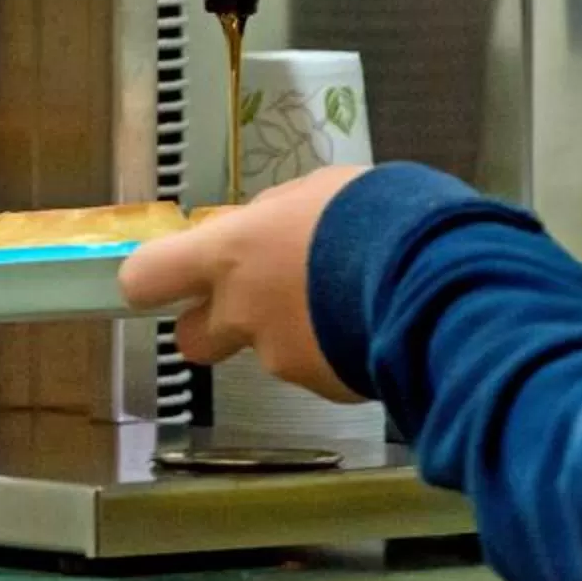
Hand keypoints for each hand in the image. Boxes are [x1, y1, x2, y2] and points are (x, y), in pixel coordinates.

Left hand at [119, 168, 367, 402]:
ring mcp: (280, 357)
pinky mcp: (323, 388)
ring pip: (267, 352)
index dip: (153, 281)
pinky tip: (373, 324)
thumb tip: (262, 228)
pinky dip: (336, 352)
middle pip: (193, 339)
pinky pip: (318, 368)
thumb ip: (275, 217)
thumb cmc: (373, 215)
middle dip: (216, 325)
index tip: (170, 277)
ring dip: (294, 334)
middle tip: (260, 300)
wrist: (434, 280)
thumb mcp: (317, 192)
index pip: (148, 277)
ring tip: (350, 301)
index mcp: (231, 252)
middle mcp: (242, 312)